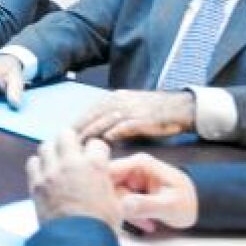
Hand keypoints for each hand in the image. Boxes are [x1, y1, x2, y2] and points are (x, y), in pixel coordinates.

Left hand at [26, 130, 121, 228]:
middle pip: (66, 135)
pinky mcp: (36, 183)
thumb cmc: (101, 226)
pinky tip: (45, 174)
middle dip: (71, 142)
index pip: (95, 144)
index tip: (96, 159)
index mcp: (95, 165)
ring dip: (53, 152)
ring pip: (46, 146)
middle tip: (73, 154)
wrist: (78, 243)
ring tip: (57, 163)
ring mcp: (51, 172)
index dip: (97, 152)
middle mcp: (71, 163)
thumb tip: (105, 181)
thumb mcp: (116, 203)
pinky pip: (32, 163)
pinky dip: (38, 166)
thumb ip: (107, 184)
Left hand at [76, 90, 195, 141]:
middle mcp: (120, 101)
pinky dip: (112, 134)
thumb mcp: (130, 107)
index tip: (64, 136)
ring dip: (90, 134)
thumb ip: (112, 116)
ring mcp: (131, 109)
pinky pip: (123, 127)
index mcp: (115, 97)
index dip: (77, 124)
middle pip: (92, 116)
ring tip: (79, 148)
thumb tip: (96, 130)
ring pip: (104, 121)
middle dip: (78, 131)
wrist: (181, 107)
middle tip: (66, 145)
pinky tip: (103, 143)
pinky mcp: (142, 119)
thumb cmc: (155, 110)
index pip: (89, 111)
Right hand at [108, 152, 197, 232]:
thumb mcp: (170, 206)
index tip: (110, 210)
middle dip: (118, 206)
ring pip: (113, 197)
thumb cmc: (189, 203)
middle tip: (137, 222)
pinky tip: (147, 223)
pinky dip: (130, 216)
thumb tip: (124, 205)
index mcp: (140, 163)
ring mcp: (131, 179)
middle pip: (108, 186)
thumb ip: (147, 205)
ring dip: (126, 214)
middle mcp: (132, 168)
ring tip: (148, 224)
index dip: (103, 190)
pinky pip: (120, 203)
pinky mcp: (131, 190)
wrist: (200, 207)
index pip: (107, 171)